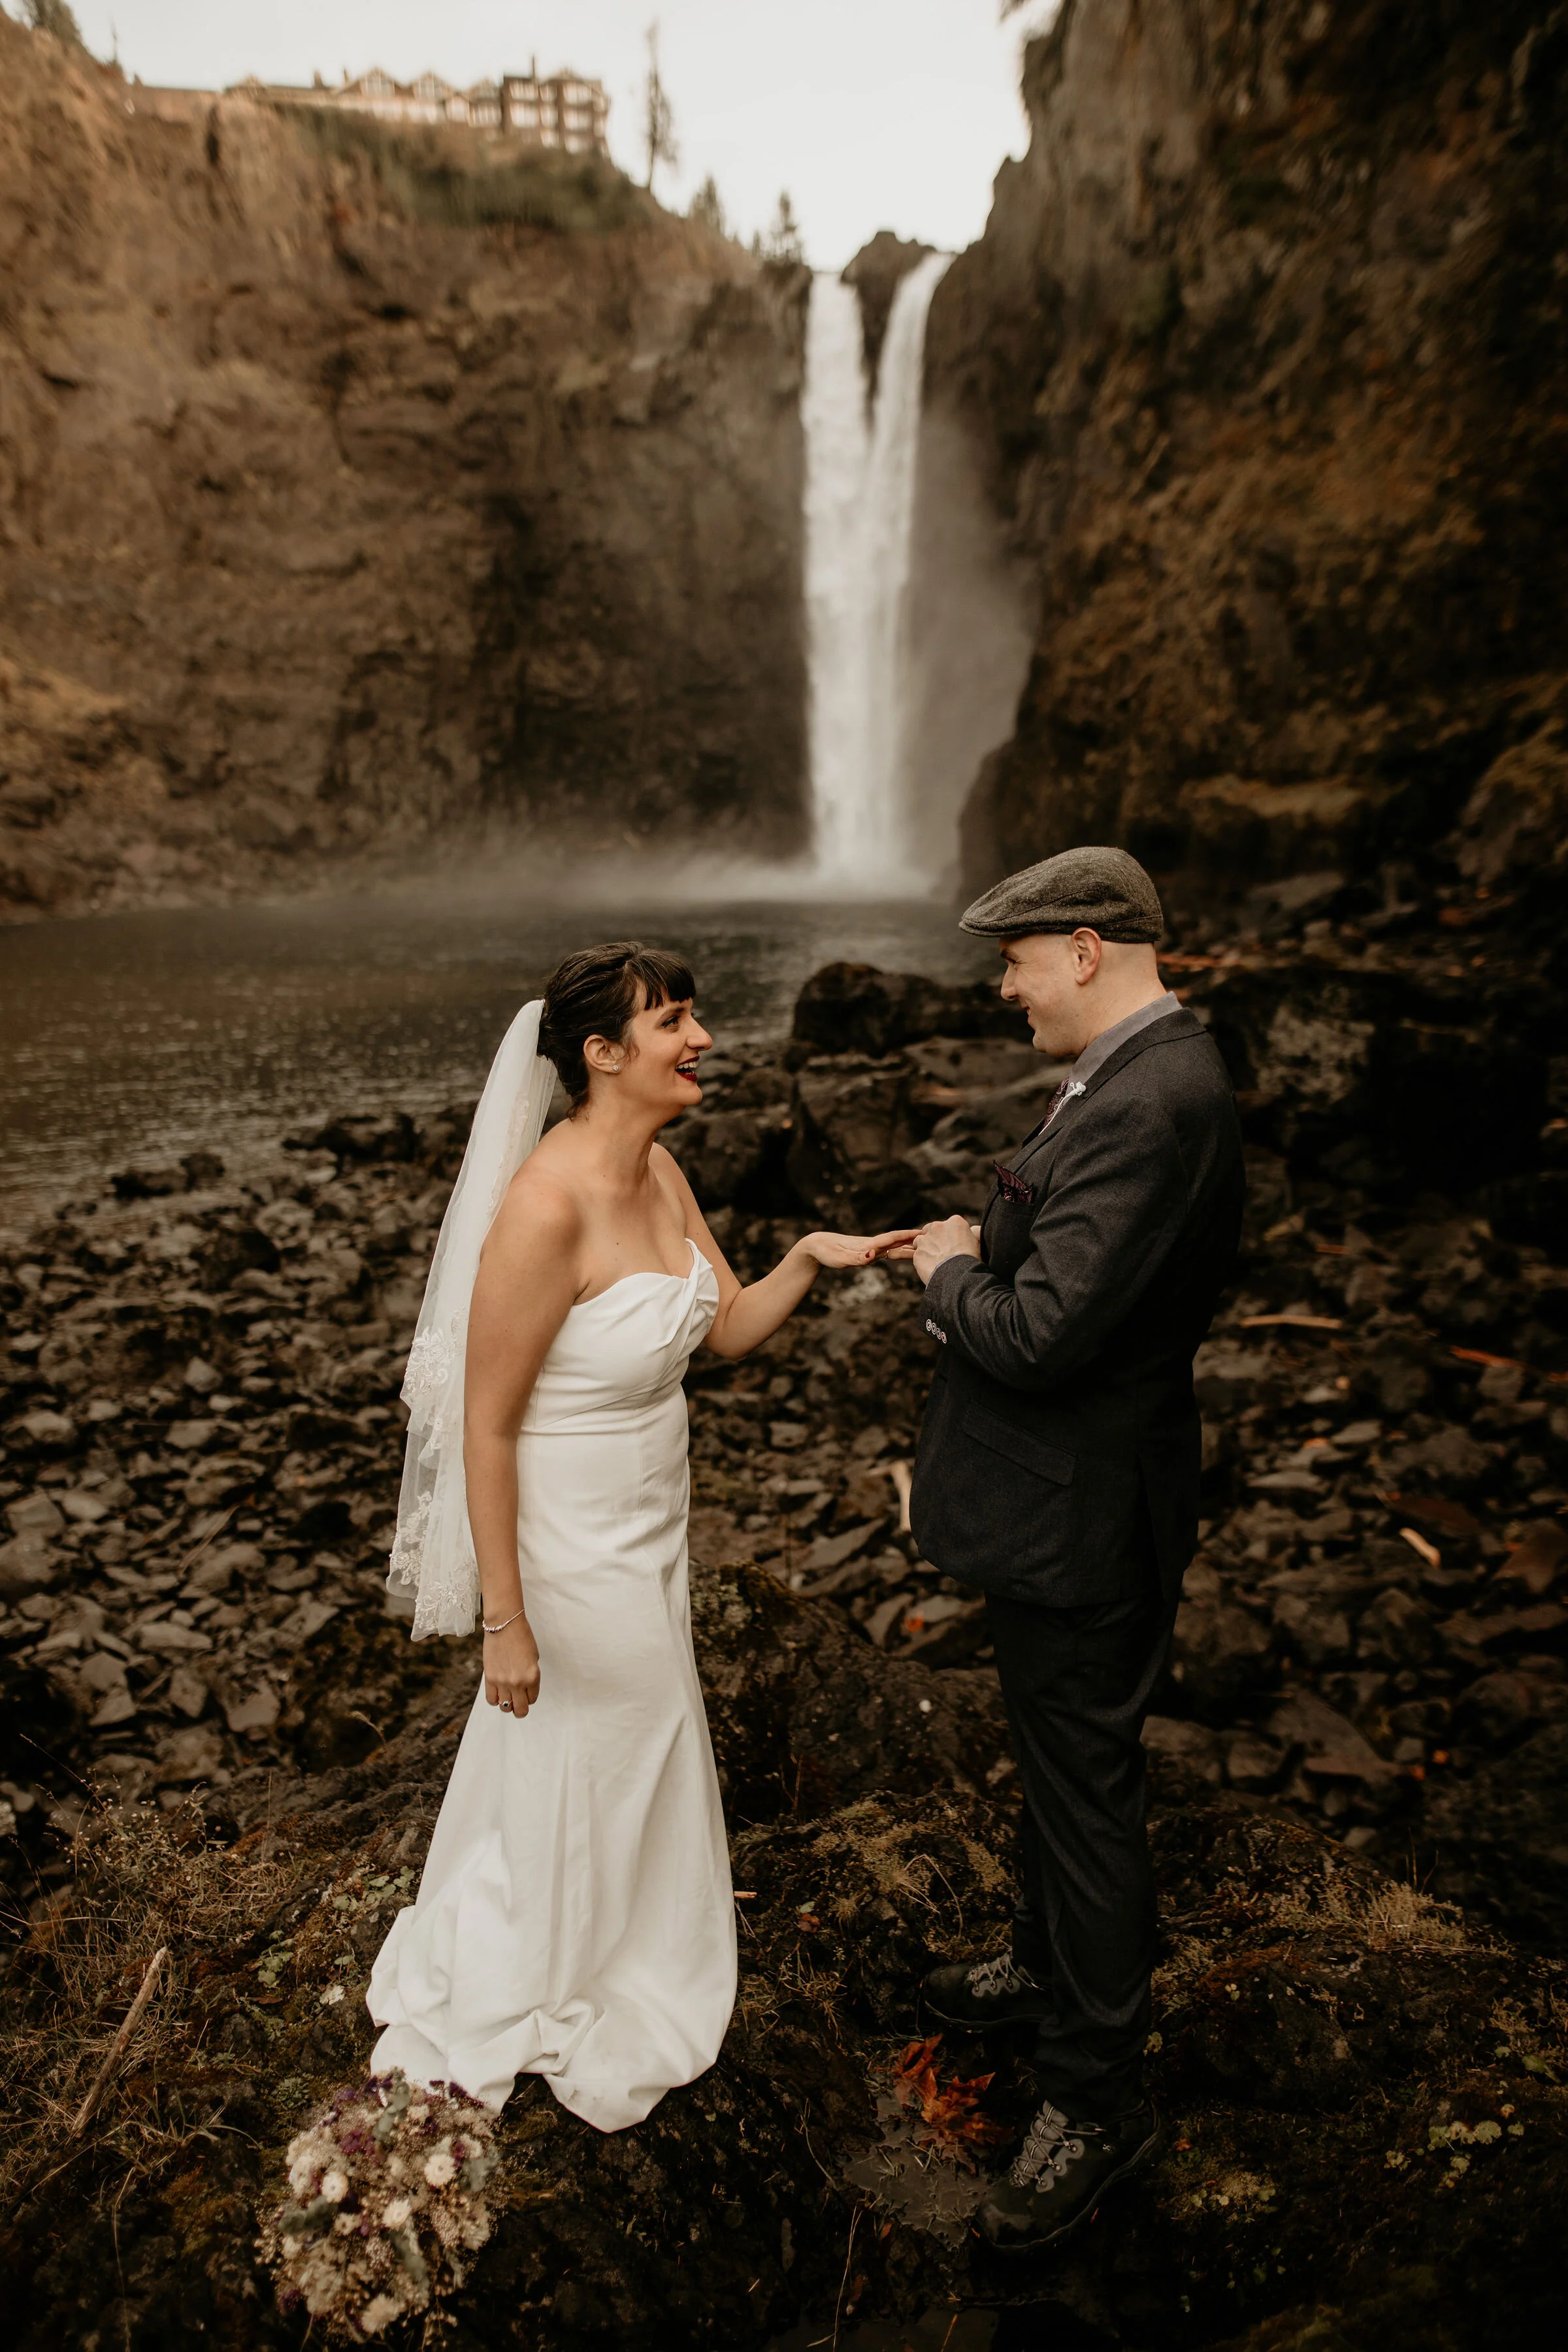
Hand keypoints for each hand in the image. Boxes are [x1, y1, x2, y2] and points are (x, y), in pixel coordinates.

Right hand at [483, 1616, 540, 1718]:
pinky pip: (492, 1700)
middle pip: (520, 1710)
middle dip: (520, 1708)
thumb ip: (530, 1675)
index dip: (530, 1696)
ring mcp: (503, 1682)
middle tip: (519, 1703)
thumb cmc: (521, 1637)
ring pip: (505, 1707)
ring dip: (507, 1704)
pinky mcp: (489, 1678)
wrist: (504, 1624)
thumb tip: (524, 1688)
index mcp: (533, 1676)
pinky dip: (495, 1699)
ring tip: (507, 1695)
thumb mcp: (534, 1658)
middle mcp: (518, 1682)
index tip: (527, 1691)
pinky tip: (498, 1691)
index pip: (532, 1699)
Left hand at [797, 1228, 919, 1269]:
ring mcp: (869, 1247)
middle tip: (934, 1237)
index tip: (924, 1234)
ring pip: (893, 1244)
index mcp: (868, 1245)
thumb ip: (857, 1258)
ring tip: (924, 1244)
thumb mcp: (840, 1258)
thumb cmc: (826, 1253)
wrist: (815, 1246)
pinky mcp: (866, 1251)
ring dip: (908, 1243)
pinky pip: (886, 1249)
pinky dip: (898, 1248)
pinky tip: (903, 1250)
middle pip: (896, 1240)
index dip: (908, 1236)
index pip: (892, 1238)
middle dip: (913, 1238)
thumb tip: (873, 1255)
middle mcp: (871, 1244)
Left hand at [912, 1216, 981, 1284]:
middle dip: (934, 1239)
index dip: (948, 1236)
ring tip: (935, 1262)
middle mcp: (939, 1226)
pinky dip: (922, 1261)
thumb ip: (969, 1235)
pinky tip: (931, 1269)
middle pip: (931, 1229)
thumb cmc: (973, 1262)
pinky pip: (917, 1255)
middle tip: (942, 1253)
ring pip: (920, 1241)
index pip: (947, 1225)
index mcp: (955, 1222)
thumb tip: (973, 1233)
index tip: (952, 1245)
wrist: (960, 1277)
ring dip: (925, 1249)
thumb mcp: (977, 1243)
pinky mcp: (918, 1253)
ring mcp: (926, 1239)